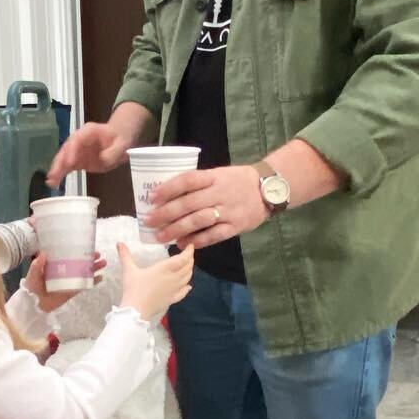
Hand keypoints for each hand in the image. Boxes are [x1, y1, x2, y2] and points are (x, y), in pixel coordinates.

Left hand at [25, 250, 105, 314]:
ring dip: (94, 268)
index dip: (78, 250)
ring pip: (84, 273)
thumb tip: (44, 253)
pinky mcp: (72, 291)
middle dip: (90, 258)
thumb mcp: (33, 273)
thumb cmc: (32, 287)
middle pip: (80, 263)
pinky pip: (84, 285)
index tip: (86, 245)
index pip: (69, 254)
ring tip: (103, 263)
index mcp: (56, 264)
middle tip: (98, 254)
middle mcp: (64, 271)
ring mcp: (69, 281)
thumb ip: (37, 264)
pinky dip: (92, 282)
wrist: (34, 304)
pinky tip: (100, 277)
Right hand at [47, 123, 128, 185]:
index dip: (72, 151)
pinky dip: (60, 174)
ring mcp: (76, 150)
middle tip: (54, 174)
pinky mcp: (77, 160)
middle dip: (59, 162)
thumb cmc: (120, 139)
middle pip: (66, 149)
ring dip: (57, 170)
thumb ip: (113, 152)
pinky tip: (54, 183)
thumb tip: (102, 159)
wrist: (119, 139)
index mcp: (89, 132)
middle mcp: (78, 140)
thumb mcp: (122, 145)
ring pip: (63, 159)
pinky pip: (66, 167)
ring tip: (51, 182)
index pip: (77, 140)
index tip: (70, 163)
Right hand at [119, 243, 194, 322]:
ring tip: (188, 266)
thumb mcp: (129, 270)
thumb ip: (125, 255)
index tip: (190, 246)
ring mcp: (173, 290)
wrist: (136, 310)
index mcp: (164, 269)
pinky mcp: (171, 299)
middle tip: (189, 254)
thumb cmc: (133, 288)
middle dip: (190, 260)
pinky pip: (183, 292)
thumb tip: (119, 243)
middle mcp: (172, 278)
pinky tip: (188, 286)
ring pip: (187, 279)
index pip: (182, 259)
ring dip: (190, 271)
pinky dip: (187, 287)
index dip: (188, 252)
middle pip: (187, 267)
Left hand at [144, 165, 267, 249]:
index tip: (152, 196)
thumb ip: (198, 183)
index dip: (169, 188)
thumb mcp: (219, 174)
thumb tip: (168, 194)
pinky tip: (183, 244)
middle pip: (189, 203)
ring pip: (199, 221)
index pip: (188, 180)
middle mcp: (220, 193)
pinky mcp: (236, 226)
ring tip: (161, 237)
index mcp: (214, 177)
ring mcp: (229, 210)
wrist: (269, 189)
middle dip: (166, 214)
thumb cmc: (237, 180)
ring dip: (177, 229)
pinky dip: (197, 240)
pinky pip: (214, 235)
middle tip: (148, 222)